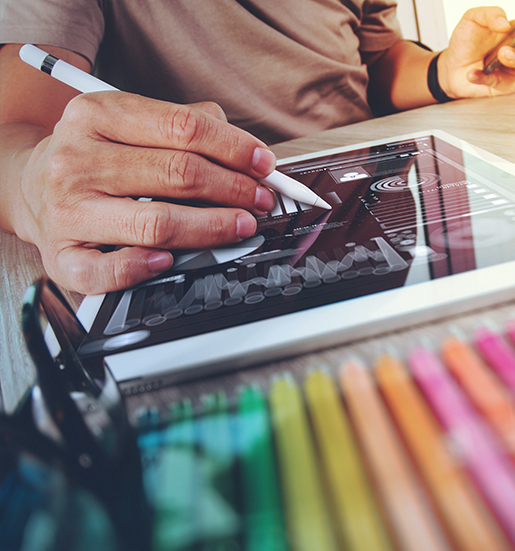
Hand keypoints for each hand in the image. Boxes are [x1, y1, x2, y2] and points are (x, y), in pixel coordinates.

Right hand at [13, 92, 276, 293]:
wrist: (29, 186)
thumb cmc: (97, 156)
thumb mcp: (131, 123)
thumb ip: (186, 126)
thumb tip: (246, 150)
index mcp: (96, 116)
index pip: (181, 127)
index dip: (234, 147)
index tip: (264, 164)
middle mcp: (76, 160)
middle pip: (177, 174)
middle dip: (233, 189)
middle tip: (261, 199)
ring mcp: (66, 210)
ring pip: (155, 223)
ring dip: (211, 228)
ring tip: (241, 226)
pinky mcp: (61, 255)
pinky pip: (106, 271)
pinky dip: (143, 269)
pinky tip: (169, 262)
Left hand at [439, 6, 514, 98]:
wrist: (451, 66)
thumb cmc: (467, 42)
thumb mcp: (473, 19)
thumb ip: (489, 14)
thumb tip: (504, 22)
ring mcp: (514, 70)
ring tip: (502, 53)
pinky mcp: (504, 86)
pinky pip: (500, 83)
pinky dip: (485, 77)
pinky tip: (473, 73)